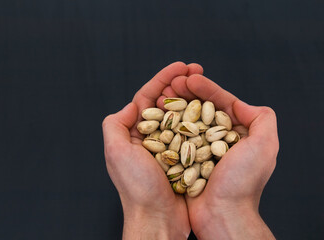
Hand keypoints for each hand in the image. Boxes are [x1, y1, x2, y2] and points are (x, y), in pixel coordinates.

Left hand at [102, 62, 202, 239]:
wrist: (157, 220)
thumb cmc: (136, 188)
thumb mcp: (116, 152)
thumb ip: (115, 124)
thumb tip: (132, 106)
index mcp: (134, 133)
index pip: (148, 96)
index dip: (164, 78)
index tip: (181, 65)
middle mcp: (151, 138)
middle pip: (167, 102)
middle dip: (181, 83)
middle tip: (198, 69)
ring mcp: (169, 147)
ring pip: (182, 115)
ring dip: (193, 97)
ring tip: (206, 84)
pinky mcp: (184, 158)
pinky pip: (194, 133)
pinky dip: (202, 119)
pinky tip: (212, 110)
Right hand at [170, 73, 278, 238]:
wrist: (221, 214)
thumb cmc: (242, 183)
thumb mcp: (264, 146)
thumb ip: (262, 119)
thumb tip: (240, 103)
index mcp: (238, 134)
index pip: (220, 103)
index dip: (205, 88)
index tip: (189, 77)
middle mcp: (218, 140)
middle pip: (200, 109)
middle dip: (187, 92)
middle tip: (172, 81)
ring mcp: (200, 149)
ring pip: (186, 120)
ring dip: (175, 105)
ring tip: (162, 92)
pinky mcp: (185, 159)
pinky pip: (175, 138)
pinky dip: (167, 125)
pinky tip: (158, 114)